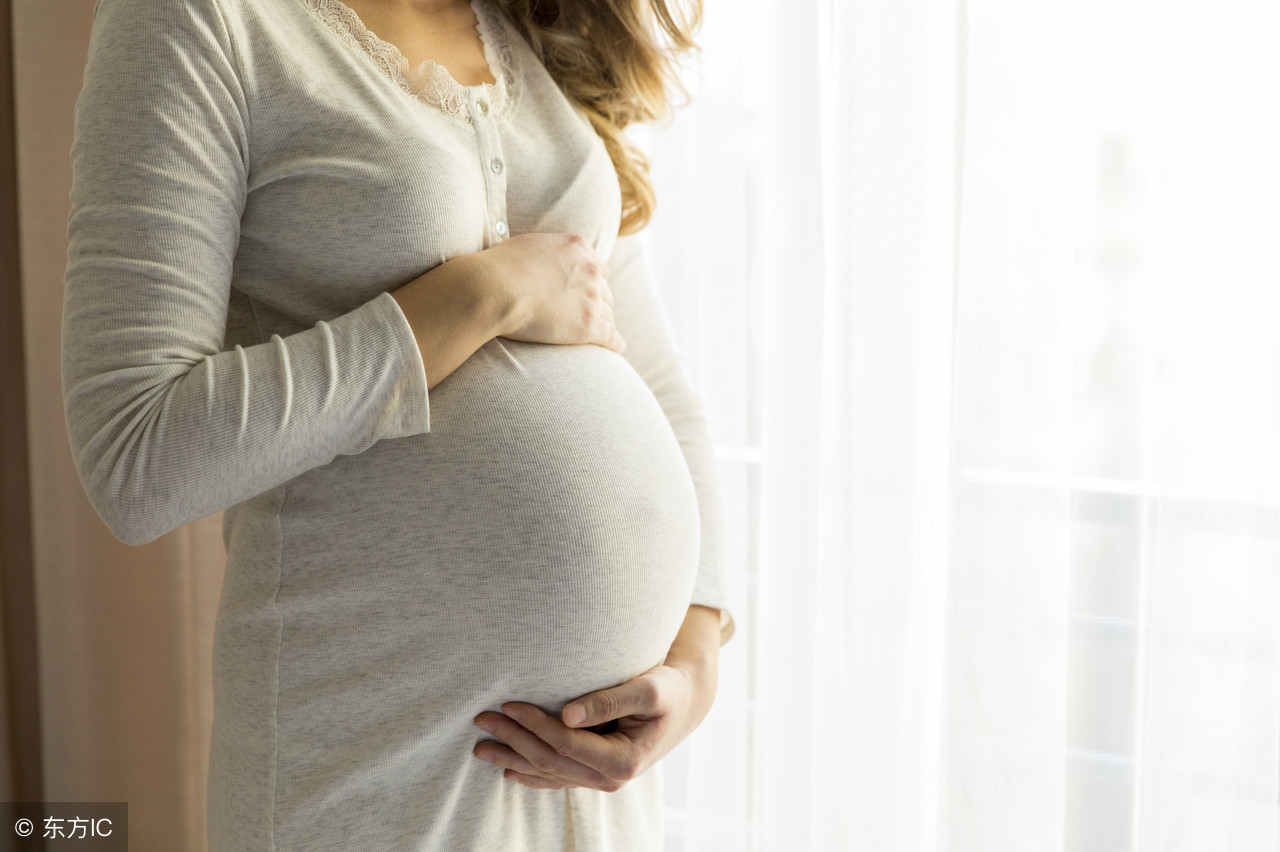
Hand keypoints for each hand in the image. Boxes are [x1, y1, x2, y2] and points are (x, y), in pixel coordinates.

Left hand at [470, 606, 721, 790]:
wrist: (683, 703)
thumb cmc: (667, 689)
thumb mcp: (648, 689)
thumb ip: (609, 700)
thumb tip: (567, 713)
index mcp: (623, 760)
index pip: (566, 744)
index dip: (535, 725)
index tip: (509, 704)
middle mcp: (610, 778)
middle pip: (550, 761)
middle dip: (514, 741)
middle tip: (482, 719)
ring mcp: (602, 780)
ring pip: (548, 773)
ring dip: (513, 759)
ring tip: (480, 747)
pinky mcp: (596, 773)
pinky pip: (557, 778)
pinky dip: (530, 774)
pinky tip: (508, 771)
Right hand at [479, 232, 625, 353]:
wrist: (494, 289)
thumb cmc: (500, 267)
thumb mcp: (530, 245)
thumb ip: (548, 252)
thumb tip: (544, 260)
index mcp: (578, 248)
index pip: (599, 267)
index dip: (594, 281)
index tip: (588, 291)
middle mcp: (590, 271)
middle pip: (605, 292)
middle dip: (598, 303)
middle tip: (589, 315)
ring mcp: (591, 299)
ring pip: (608, 315)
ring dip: (603, 323)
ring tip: (600, 335)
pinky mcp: (588, 326)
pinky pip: (610, 337)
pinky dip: (615, 343)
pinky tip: (616, 348)